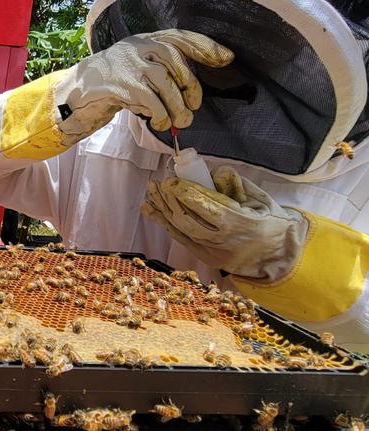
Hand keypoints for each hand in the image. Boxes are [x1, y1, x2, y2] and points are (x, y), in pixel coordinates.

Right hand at [55, 29, 232, 143]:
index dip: (205, 47)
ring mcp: (128, 64)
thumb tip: (192, 90)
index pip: (180, 37)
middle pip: (176, 61)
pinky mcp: (120, 84)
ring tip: (178, 121)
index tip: (226, 58)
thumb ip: (161, 70)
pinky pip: (150, 99)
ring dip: (176, 107)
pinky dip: (159, 113)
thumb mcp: (138, 68)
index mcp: (145, 40)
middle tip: (193, 108)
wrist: (76, 92)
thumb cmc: (113, 83)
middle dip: (191, 87)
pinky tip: (158, 121)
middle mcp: (138, 46)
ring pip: (165, 83)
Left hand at [141, 166, 309, 279]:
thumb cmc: (271, 222)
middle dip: (170, 200)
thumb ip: (236, 184)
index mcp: (241, 223)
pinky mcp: (206, 258)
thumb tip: (213, 171)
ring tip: (151, 192)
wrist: (279, 256)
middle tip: (159, 183)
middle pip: (187, 219)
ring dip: (162, 209)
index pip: (206, 206)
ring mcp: (213, 252)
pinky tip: (150, 210)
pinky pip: (180, 238)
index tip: (172, 180)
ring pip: (180, 229)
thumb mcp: (261, 199)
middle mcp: (224, 241)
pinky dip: (164, 223)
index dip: (185, 192)